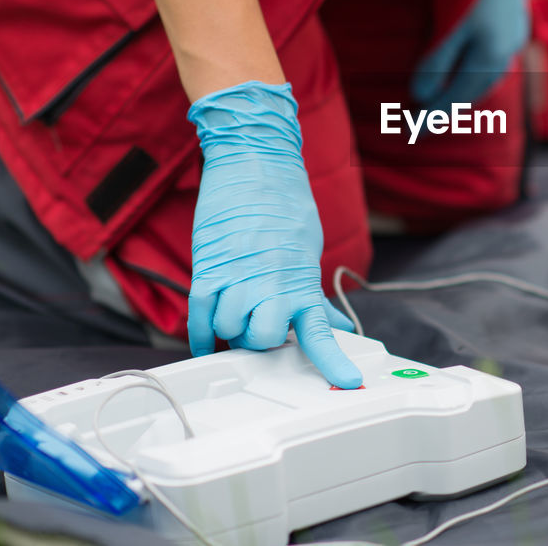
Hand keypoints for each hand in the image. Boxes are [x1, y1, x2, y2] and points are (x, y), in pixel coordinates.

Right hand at [186, 81, 361, 387]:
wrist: (256, 165)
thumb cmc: (285, 206)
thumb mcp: (308, 252)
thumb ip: (313, 296)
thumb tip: (338, 326)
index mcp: (300, 282)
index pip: (319, 333)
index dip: (333, 362)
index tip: (348, 383)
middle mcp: (270, 284)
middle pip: (262, 341)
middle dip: (260, 342)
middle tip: (261, 326)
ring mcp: (236, 277)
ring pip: (228, 330)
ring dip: (230, 329)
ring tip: (236, 312)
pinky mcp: (208, 268)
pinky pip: (199, 316)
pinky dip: (200, 333)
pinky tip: (205, 339)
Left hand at [411, 0, 544, 110]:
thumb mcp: (449, 24)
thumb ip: (437, 61)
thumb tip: (422, 97)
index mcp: (491, 54)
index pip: (458, 95)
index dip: (435, 113)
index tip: (414, 131)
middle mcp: (507, 49)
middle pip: (476, 90)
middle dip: (451, 106)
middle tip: (424, 123)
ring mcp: (513, 33)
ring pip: (487, 75)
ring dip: (466, 90)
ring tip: (443, 102)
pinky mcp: (513, 18)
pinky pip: (492, 59)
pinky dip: (476, 73)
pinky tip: (468, 69)